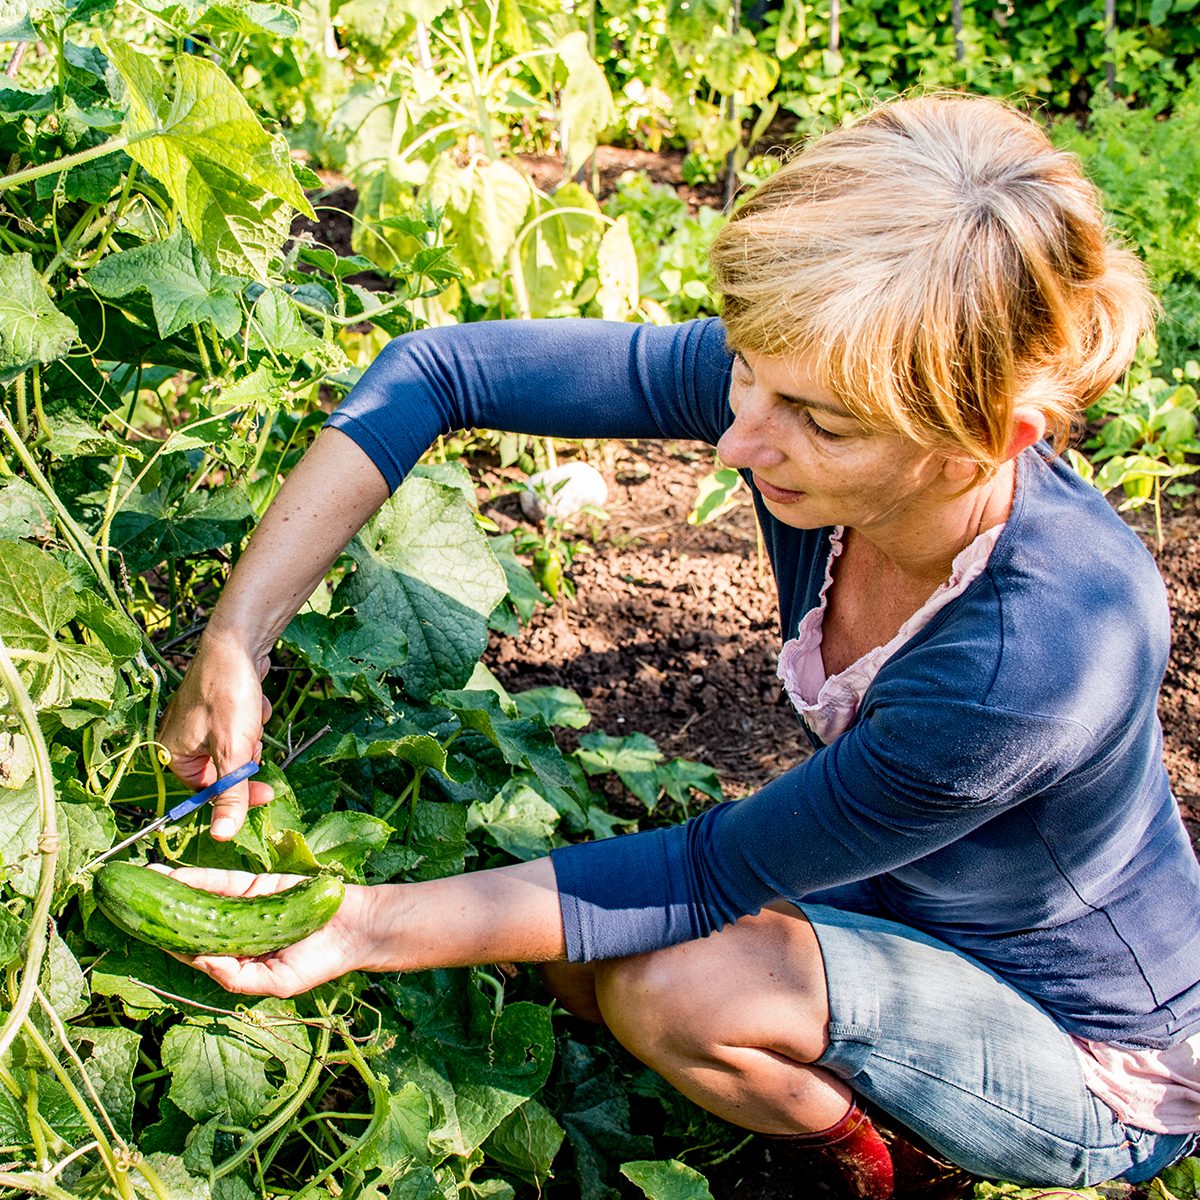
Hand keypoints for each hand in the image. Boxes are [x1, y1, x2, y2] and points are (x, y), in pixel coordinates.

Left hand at [152, 866, 383, 997]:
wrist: (356, 928)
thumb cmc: (320, 962)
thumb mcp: (276, 983)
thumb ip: (236, 976)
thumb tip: (198, 961)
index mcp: (237, 961)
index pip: (194, 953)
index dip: (167, 944)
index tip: (138, 934)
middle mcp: (235, 933)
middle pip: (191, 922)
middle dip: (161, 913)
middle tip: (128, 903)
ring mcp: (245, 907)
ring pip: (201, 898)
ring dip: (172, 889)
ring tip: (143, 880)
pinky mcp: (258, 885)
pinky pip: (223, 882)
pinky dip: (199, 878)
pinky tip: (174, 874)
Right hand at [160, 634, 275, 839]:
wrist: (238, 642)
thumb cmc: (227, 692)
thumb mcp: (232, 750)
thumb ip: (230, 795)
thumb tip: (222, 836)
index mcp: (172, 754)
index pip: (206, 793)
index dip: (238, 794)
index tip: (267, 793)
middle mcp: (180, 739)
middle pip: (224, 771)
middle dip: (246, 756)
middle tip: (253, 739)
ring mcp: (200, 723)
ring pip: (237, 749)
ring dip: (252, 736)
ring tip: (251, 715)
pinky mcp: (219, 709)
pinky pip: (242, 728)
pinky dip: (253, 718)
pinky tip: (255, 701)